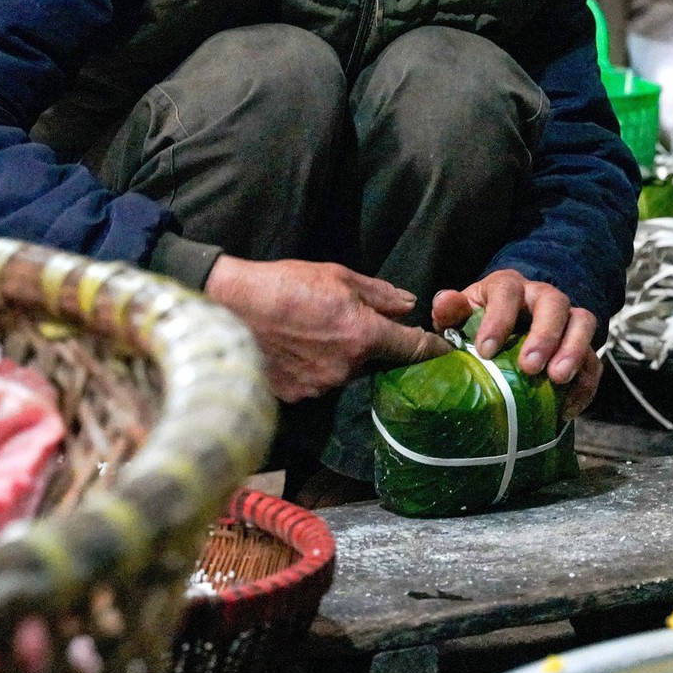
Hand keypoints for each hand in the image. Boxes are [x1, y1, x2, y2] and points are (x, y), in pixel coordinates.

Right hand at [206, 256, 447, 401]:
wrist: (228, 307)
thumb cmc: (283, 284)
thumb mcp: (338, 276)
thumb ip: (380, 293)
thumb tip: (409, 304)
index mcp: (364, 335)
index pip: (414, 349)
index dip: (433, 348)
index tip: (445, 350)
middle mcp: (347, 368)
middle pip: (374, 361)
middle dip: (367, 344)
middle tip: (341, 323)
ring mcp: (320, 386)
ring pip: (344, 372)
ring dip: (337, 356)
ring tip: (310, 332)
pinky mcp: (296, 396)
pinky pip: (316, 382)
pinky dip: (312, 368)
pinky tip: (292, 348)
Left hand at [431, 269, 602, 419]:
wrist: (504, 334)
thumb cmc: (478, 325)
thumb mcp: (460, 317)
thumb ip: (451, 311)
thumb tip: (443, 302)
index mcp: (508, 286)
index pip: (507, 291)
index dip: (498, 318)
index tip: (485, 350)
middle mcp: (542, 297)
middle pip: (554, 302)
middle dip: (545, 334)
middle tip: (530, 366)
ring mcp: (566, 320)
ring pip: (583, 322)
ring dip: (573, 350)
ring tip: (558, 379)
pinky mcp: (582, 347)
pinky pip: (594, 361)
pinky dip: (585, 383)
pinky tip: (567, 408)